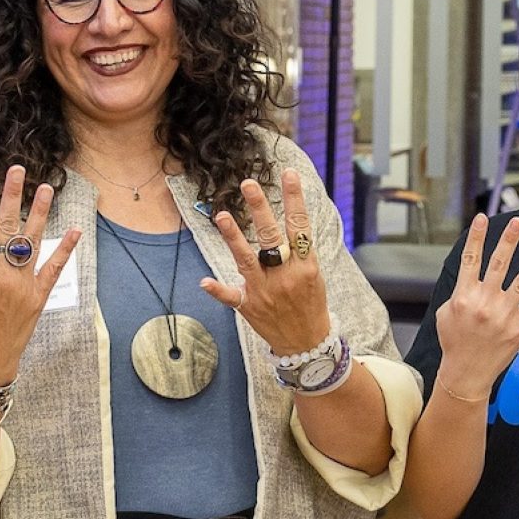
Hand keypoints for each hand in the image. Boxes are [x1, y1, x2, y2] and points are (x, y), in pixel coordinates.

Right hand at [0, 167, 81, 385]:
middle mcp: (2, 274)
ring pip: (32, 241)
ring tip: (45, 187)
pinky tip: (74, 230)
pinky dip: (65, 249)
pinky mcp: (38, 295)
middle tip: (16, 170)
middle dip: (11, 195)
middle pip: (7, 227)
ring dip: (39, 212)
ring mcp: (23, 284)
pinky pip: (54, 268)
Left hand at [203, 168, 334, 355]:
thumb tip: (291, 219)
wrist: (307, 344)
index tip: (289, 174)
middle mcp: (285, 276)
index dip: (295, 199)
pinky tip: (204, 281)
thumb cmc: (310, 303)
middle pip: (271, 237)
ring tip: (222, 215)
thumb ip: (299, 251)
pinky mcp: (249, 307)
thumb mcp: (314, 275)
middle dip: (260, 209)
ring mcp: (266, 291)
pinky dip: (217, 290)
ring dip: (234, 238)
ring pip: (247, 260)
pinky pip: (231, 297)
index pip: (300, 226)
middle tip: (249, 184)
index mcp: (306, 266)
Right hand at [430, 212, 518, 401]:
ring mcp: (504, 314)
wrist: (466, 373)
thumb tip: (469, 279)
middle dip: (509, 240)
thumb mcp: (445, 315)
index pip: (471, 259)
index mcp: (463, 296)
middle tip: (518, 222)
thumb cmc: (454, 343)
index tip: (482, 218)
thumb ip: (458, 293)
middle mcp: (485, 302)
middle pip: (498, 263)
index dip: (476, 237)